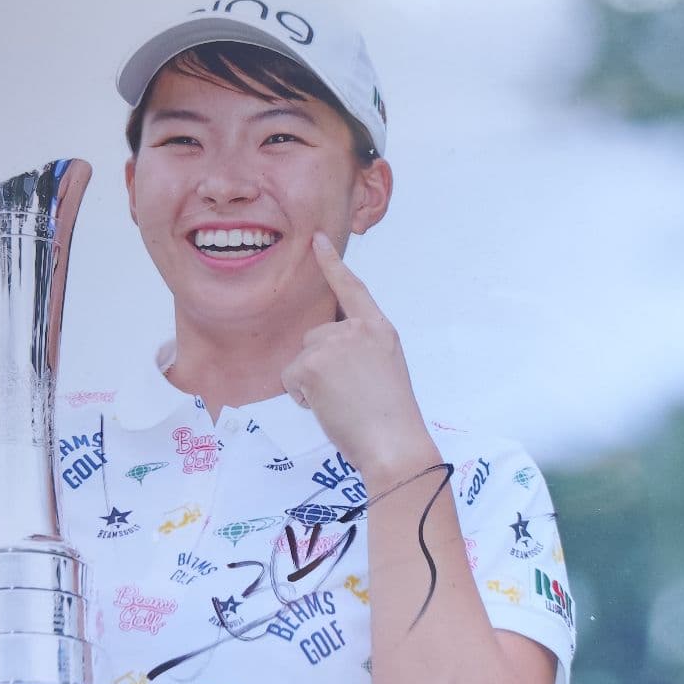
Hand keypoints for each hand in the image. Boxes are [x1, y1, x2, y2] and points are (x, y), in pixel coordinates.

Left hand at [281, 232, 438, 484]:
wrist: (393, 443)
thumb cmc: (389, 417)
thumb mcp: (383, 367)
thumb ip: (359, 347)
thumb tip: (325, 346)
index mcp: (379, 329)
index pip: (351, 288)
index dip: (331, 264)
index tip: (317, 240)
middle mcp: (357, 330)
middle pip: (314, 335)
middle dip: (319, 364)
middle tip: (347, 393)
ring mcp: (333, 344)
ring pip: (301, 357)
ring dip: (310, 382)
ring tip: (340, 402)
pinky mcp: (312, 364)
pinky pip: (290, 376)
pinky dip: (300, 396)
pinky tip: (326, 407)